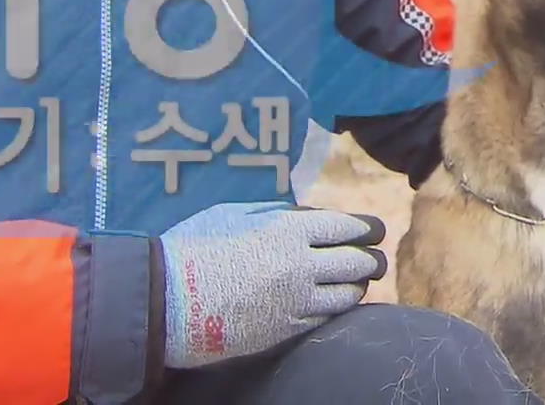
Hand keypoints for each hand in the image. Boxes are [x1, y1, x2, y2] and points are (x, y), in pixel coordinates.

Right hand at [159, 201, 387, 367]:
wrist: (169, 298)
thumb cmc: (196, 246)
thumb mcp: (238, 213)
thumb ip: (280, 214)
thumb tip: (310, 217)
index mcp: (291, 229)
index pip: (349, 227)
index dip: (369, 229)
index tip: (376, 230)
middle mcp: (302, 265)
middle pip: (358, 262)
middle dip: (373, 260)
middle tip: (376, 259)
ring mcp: (296, 301)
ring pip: (349, 295)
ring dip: (358, 287)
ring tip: (358, 282)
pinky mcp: (286, 330)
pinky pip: (325, 318)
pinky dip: (335, 309)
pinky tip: (332, 303)